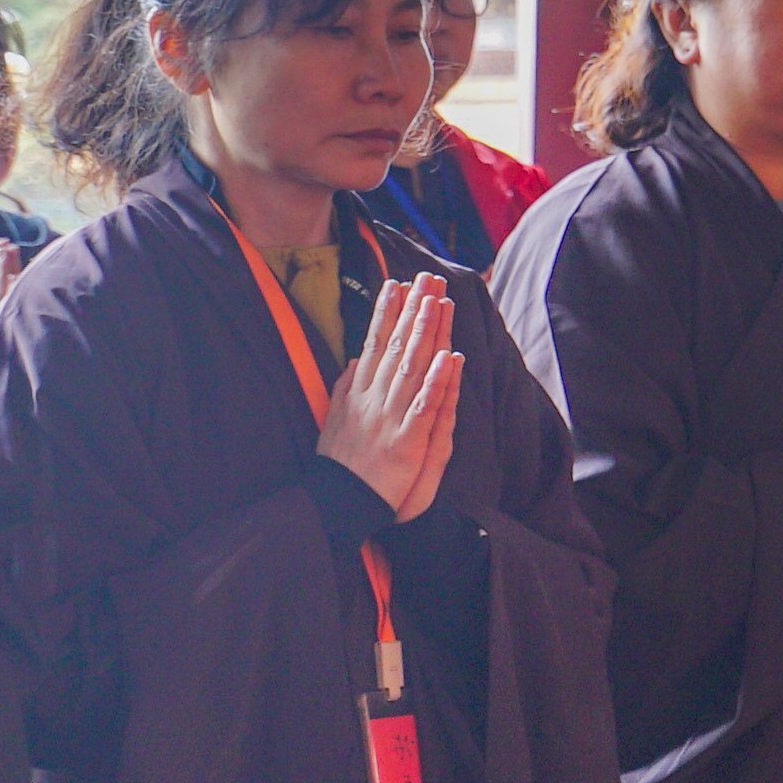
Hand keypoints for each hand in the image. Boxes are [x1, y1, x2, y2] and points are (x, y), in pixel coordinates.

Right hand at [315, 276, 465, 524]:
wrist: (337, 505)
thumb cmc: (342, 464)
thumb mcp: (335, 420)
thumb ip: (346, 389)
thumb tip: (355, 361)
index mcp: (358, 392)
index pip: (375, 343)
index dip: (387, 312)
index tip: (396, 282)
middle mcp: (373, 399)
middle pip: (396, 347)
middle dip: (412, 310)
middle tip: (425, 278)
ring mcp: (390, 418)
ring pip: (412, 368)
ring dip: (426, 334)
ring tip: (437, 302)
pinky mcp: (407, 441)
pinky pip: (425, 406)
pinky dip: (436, 381)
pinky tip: (447, 358)